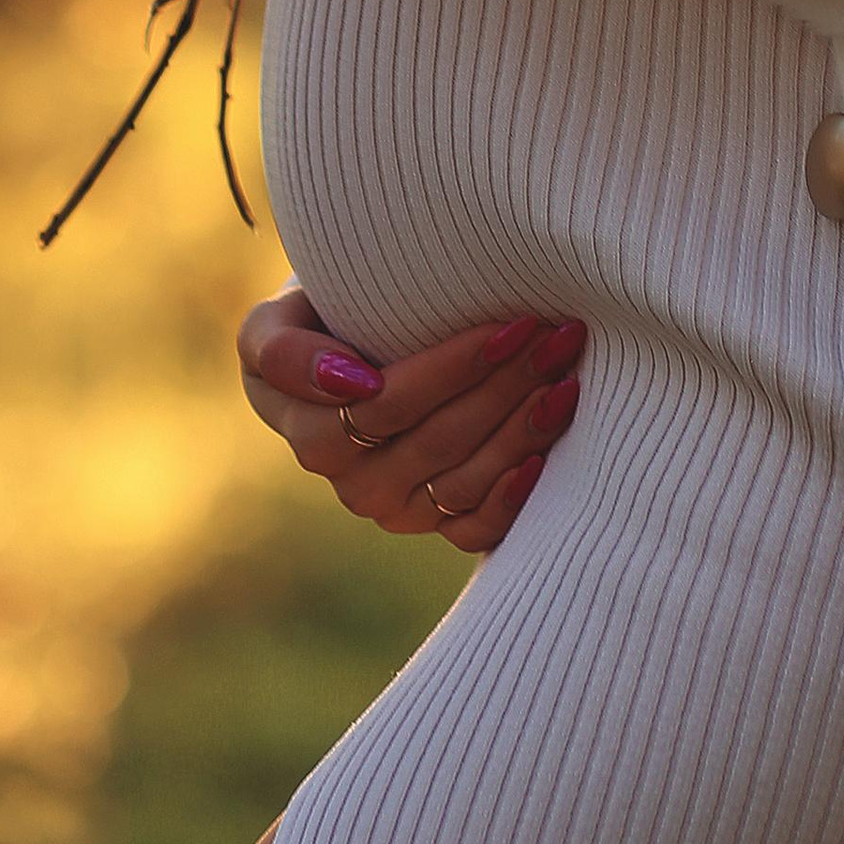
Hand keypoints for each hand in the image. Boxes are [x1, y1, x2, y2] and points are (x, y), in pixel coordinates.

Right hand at [236, 283, 585, 554]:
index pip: (382, 406)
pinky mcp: (434, 525)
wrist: (357, 343)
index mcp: (304, 429)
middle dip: (503, 382)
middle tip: (551, 329)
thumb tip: (351, 385)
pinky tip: (546, 454)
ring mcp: (394, 509)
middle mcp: (348, 481)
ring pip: (464, 479)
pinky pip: (476, 528)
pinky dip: (514, 496)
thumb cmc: (321, 316)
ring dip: (523, 427)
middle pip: (437, 439)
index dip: (446, 372)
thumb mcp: (277, 321)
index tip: (501, 329)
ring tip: (566, 371)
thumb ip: (281, 350)